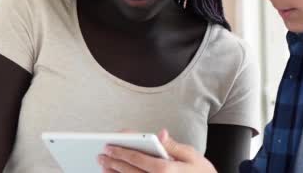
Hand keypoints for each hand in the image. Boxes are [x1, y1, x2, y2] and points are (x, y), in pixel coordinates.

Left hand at [98, 129, 216, 172]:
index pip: (138, 158)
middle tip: (101, 156)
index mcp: (165, 169)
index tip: (109, 147)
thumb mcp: (191, 154)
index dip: (121, 152)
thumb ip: (172, 145)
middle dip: (114, 163)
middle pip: (130, 171)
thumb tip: (160, 134)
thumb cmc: (201, 172)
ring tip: (104, 168)